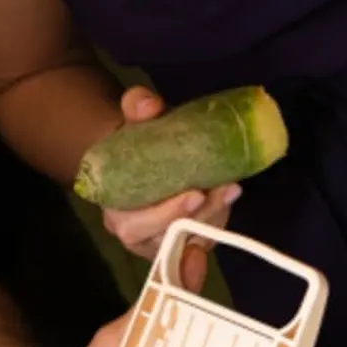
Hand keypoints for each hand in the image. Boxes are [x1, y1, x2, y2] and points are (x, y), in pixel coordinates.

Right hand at [101, 87, 241, 259]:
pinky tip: (228, 198)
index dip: (163, 216)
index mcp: (115, 210)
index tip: (194, 195)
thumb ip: (137, 108)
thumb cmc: (136, 143)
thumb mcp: (134, 122)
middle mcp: (134, 233)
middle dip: (200, 216)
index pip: (133, 225)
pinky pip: (201, 240)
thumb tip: (149, 104)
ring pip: (190, 239)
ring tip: (232, 188)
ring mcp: (160, 241)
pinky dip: (218, 222)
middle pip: (167, 237)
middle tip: (225, 189)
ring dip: (214, 216)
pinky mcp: (181, 243)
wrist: (142, 157)